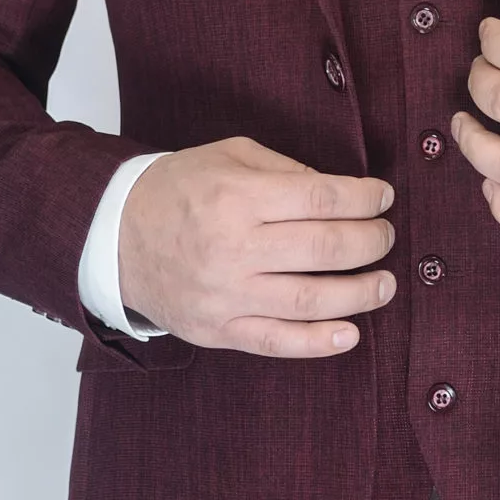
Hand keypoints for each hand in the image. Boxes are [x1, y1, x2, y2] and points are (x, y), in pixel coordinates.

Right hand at [117, 136, 395, 354]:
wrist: (114, 237)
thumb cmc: (178, 191)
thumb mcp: (227, 158)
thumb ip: (285, 171)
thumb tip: (340, 193)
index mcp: (237, 196)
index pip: (321, 197)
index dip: (364, 198)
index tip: (383, 197)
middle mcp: (233, 246)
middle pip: (325, 248)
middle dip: (371, 241)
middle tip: (385, 237)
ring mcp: (226, 293)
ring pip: (310, 299)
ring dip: (360, 293)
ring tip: (384, 284)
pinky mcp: (219, 328)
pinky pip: (278, 340)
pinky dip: (319, 341)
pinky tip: (351, 333)